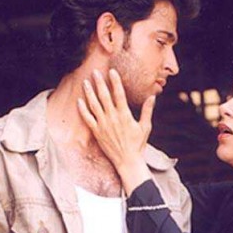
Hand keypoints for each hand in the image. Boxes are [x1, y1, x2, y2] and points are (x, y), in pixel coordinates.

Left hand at [77, 69, 154, 194]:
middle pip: (104, 96)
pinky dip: (82, 109)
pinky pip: (87, 118)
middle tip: (95, 72)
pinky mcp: (97, 132)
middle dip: (99, 83)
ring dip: (89, 92)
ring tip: (85, 82)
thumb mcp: (145, 127)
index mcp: (125, 115)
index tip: (112, 71)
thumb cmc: (138, 144)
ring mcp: (103, 125)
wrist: (127, 161)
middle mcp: (112, 118)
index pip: (119, 94)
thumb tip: (152, 97)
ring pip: (94, 105)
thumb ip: (147, 111)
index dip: (115, 81)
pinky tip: (79, 101)